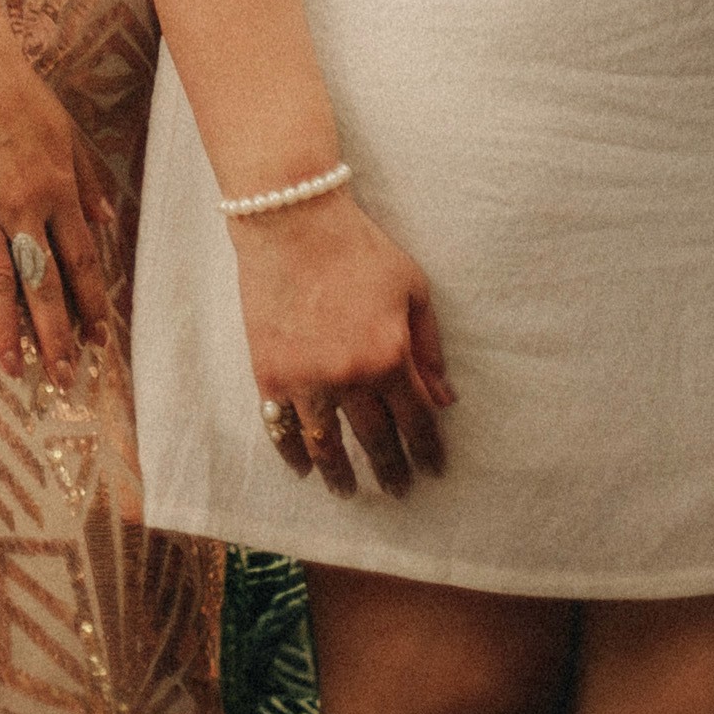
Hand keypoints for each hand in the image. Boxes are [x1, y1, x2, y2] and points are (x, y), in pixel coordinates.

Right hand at [0, 27, 109, 386]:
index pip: (81, 261)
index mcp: (58, 192)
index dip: (92, 303)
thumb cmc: (21, 95)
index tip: (99, 338)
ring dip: (6, 329)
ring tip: (13, 368)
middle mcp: (24, 208)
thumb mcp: (67, 133)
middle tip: (62, 376)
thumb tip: (107, 218)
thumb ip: (86, 180)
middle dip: (55, 334)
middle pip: (43, 283)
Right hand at [236, 190, 448, 497]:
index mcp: (391, 355)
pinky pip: (282, 427)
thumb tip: (445, 399)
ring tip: (349, 491)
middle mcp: (350, 376)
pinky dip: (293, 452)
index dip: (427, 450)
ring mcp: (306, 379)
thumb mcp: (412, 289)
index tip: (433, 471)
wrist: (291, 222)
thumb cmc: (359, 248)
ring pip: (327, 444)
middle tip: (398, 491)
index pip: (416, 420)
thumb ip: (429, 348)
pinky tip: (303, 468)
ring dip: (340, 473)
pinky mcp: (269, 372)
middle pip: (376, 439)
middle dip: (391, 470)